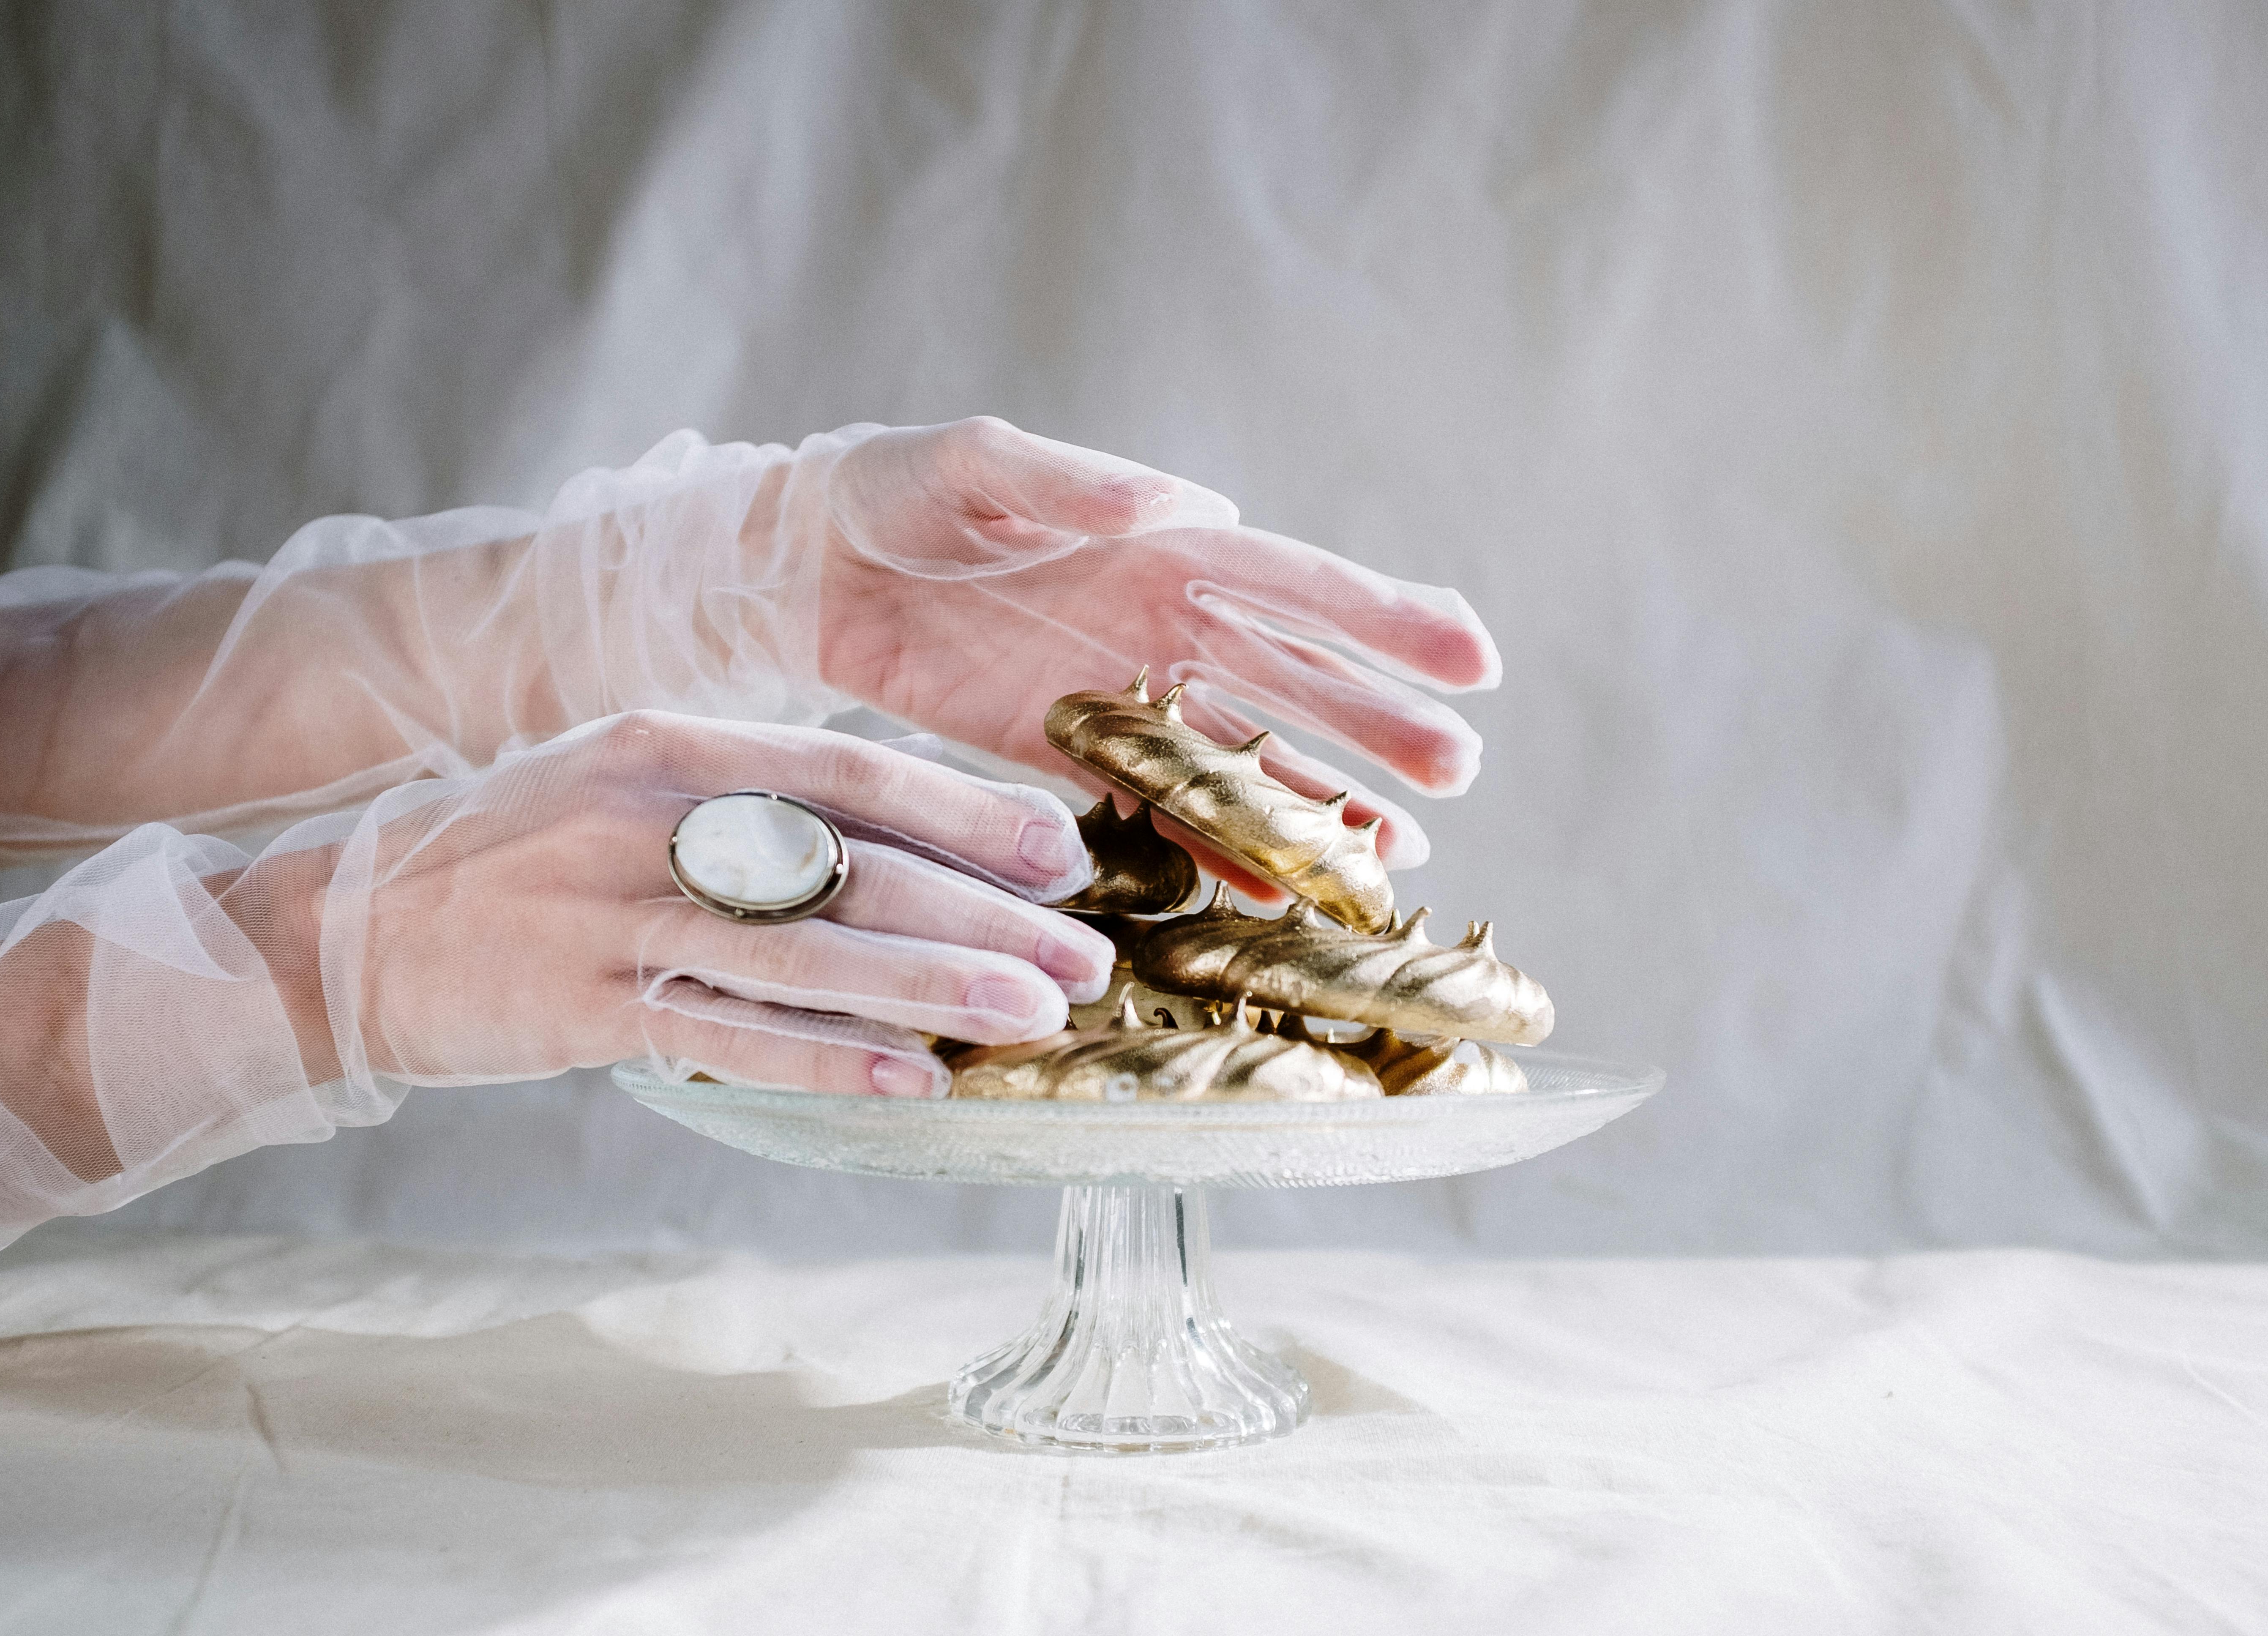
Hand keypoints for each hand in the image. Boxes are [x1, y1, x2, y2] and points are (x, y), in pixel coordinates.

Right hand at [329, 712, 1112, 1095]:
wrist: (336, 924)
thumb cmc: (506, 856)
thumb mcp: (622, 790)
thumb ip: (744, 804)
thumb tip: (889, 840)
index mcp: (669, 745)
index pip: (853, 770)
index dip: (968, 811)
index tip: (1063, 849)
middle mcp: (651, 818)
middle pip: (855, 864)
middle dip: (985, 913)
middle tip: (1084, 958)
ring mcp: (614, 913)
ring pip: (809, 952)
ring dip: (936, 986)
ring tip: (1037, 1015)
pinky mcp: (582, 1005)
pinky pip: (730, 1036)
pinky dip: (827, 1060)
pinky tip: (913, 1080)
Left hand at [799, 419, 1500, 887]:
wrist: (808, 565)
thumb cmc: (895, 488)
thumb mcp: (975, 466)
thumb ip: (1075, 484)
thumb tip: (1186, 504)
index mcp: (1161, 546)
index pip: (1297, 584)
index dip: (1387, 620)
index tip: (1472, 659)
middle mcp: (1161, 627)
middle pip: (1294, 680)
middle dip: (1377, 723)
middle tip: (1460, 769)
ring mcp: (1120, 697)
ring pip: (1244, 754)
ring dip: (1319, 799)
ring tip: (1397, 850)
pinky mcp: (1064, 756)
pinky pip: (1157, 808)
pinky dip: (1215, 848)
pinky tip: (1274, 887)